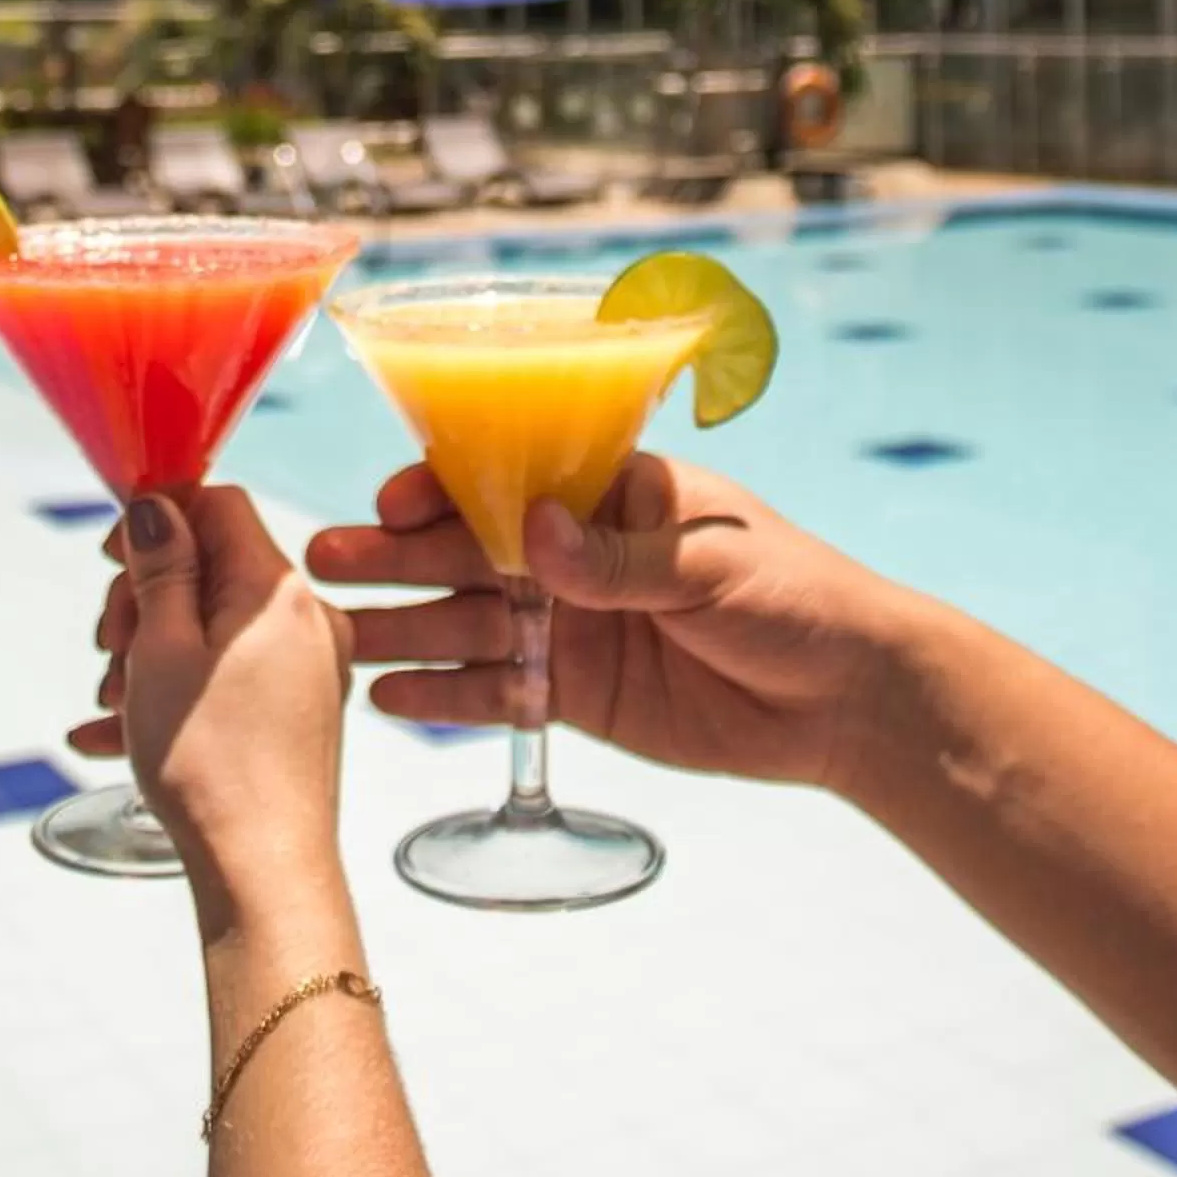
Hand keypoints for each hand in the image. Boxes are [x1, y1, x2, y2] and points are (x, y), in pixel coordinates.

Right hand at [72, 486, 352, 898]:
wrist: (263, 871)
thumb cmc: (210, 763)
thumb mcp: (164, 650)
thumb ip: (161, 569)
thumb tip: (157, 508)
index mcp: (280, 592)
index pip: (219, 508)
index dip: (159, 522)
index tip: (111, 562)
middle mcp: (307, 620)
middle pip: (212, 568)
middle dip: (146, 599)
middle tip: (109, 647)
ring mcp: (305, 669)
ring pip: (212, 629)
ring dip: (151, 651)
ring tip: (112, 701)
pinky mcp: (295, 713)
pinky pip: (226, 679)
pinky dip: (174, 691)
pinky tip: (108, 732)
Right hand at [308, 456, 909, 795]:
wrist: (850, 701)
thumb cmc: (797, 597)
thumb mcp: (713, 564)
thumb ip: (621, 558)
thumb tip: (533, 533)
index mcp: (615, 489)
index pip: (514, 475)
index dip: (447, 486)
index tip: (393, 502)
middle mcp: (580, 549)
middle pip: (473, 547)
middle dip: (400, 553)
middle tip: (326, 561)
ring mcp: (575, 621)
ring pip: (472, 618)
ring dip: (404, 622)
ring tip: (334, 635)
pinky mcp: (580, 692)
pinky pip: (500, 688)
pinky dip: (447, 693)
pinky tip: (389, 698)